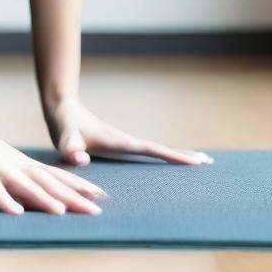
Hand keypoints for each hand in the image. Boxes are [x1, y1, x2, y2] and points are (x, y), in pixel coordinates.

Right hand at [0, 94, 109, 214]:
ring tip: (21, 213)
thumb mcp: (4, 158)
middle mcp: (1, 166)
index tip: (101, 199)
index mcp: (15, 163)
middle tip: (85, 211)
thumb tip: (55, 195)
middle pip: (34, 184)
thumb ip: (26, 177)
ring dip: (7, 199)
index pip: (51, 177)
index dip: (75, 188)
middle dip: (60, 199)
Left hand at [43, 96, 214, 166]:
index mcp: (119, 141)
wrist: (62, 108)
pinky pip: (146, 151)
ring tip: (200, 161)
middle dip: (183, 155)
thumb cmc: (63, 126)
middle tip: (209, 163)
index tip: (195, 161)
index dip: (171, 155)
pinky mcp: (119, 143)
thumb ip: (70, 147)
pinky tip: (168, 160)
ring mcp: (124, 141)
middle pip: (160, 148)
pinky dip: (163, 155)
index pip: (150, 149)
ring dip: (176, 154)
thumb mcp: (64, 138)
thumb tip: (79, 158)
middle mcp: (125, 139)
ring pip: (155, 149)